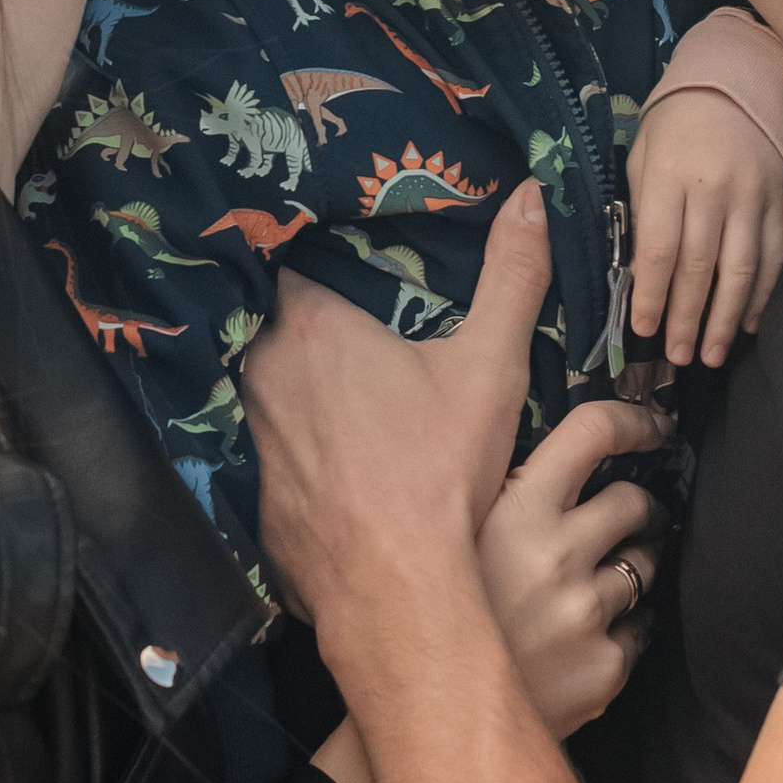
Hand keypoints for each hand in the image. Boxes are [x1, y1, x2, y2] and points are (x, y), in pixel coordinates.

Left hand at [247, 184, 549, 653]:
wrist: (398, 590)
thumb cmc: (441, 471)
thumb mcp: (490, 365)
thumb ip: (511, 274)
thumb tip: (530, 192)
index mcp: (309, 327)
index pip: (297, 264)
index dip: (326, 259)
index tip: (357, 264)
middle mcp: (261, 375)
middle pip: (281, 326)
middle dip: (320, 328)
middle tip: (370, 335)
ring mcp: (252, 440)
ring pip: (275, 393)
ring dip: (308, 392)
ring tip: (359, 400)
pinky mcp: (256, 498)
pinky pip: (275, 457)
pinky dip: (304, 456)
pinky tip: (345, 467)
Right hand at [476, 399, 658, 737]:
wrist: (435, 713)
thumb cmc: (443, 612)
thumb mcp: (457, 535)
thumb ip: (506, 495)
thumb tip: (565, 453)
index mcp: (515, 510)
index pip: (595, 431)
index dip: (636, 422)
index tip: (656, 428)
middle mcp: (557, 555)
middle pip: (636, 502)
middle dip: (640, 508)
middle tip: (632, 517)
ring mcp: (585, 613)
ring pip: (645, 565)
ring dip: (633, 565)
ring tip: (599, 580)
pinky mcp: (604, 666)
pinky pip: (640, 627)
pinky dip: (622, 625)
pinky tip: (587, 634)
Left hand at [628, 14, 782, 366]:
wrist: (737, 83)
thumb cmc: (674, 126)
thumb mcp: (642, 157)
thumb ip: (640, 211)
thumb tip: (637, 274)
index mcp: (669, 174)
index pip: (660, 247)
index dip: (652, 294)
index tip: (644, 330)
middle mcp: (713, 187)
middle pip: (700, 265)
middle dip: (687, 317)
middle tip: (678, 357)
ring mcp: (752, 195)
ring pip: (740, 268)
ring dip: (724, 318)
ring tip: (710, 355)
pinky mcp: (780, 201)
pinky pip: (774, 256)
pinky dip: (762, 295)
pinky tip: (748, 325)